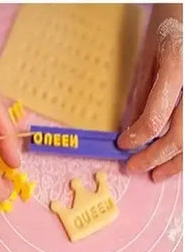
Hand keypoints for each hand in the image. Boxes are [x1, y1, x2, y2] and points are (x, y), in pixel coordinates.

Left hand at [118, 4, 182, 181]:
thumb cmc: (172, 25)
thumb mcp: (150, 55)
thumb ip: (144, 92)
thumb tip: (132, 129)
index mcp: (177, 66)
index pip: (156, 118)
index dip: (138, 137)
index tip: (123, 145)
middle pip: (181, 135)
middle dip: (156, 157)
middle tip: (135, 168)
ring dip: (178, 162)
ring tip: (158, 174)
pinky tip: (178, 159)